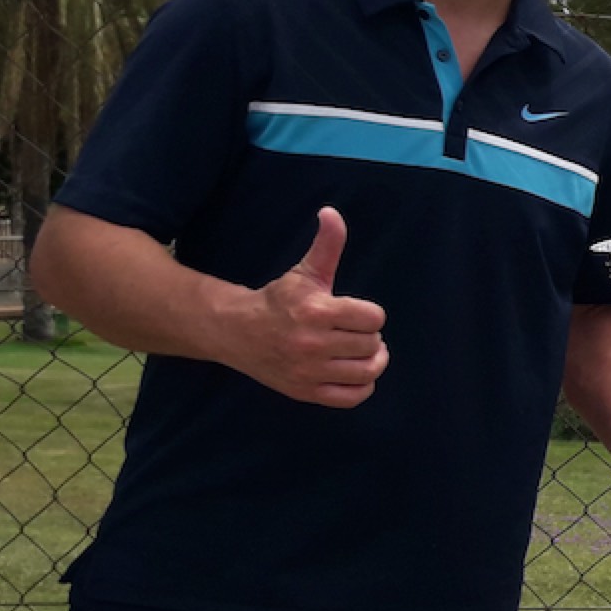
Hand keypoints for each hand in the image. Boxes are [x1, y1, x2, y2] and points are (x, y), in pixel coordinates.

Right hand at [234, 208, 387, 406]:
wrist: (237, 331)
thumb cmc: (279, 300)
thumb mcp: (305, 271)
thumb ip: (326, 245)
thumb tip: (332, 212)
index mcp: (316, 312)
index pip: (373, 318)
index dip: (370, 314)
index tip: (355, 312)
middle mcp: (312, 344)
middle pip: (372, 345)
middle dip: (368, 336)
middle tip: (354, 331)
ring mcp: (308, 372)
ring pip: (367, 372)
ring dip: (371, 361)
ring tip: (360, 351)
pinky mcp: (305, 392)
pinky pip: (351, 398)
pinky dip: (362, 387)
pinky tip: (355, 372)